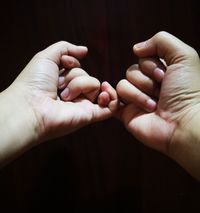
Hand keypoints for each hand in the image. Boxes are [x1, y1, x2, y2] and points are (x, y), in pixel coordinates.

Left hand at [0, 41, 116, 165]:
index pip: (78, 68)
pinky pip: (110, 107)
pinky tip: (105, 93)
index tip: (62, 65)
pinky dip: (112, 98)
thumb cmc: (34, 82)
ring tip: (64, 96)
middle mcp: (73, 95)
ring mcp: (82, 105)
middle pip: (87, 76)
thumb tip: (85, 50)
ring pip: (96, 85)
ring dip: (79, 85)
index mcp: (62, 83)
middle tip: (58, 86)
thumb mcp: (47, 56)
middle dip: (73, 76)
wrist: (30, 106)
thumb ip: (65, 48)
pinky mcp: (90, 116)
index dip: (72, 64)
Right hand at [116, 32, 199, 176]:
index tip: (165, 76)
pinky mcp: (127, 114)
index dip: (151, 65)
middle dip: (146, 80)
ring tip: (153, 106)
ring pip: (122, 84)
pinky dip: (114, 99)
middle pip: (132, 70)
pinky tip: (125, 103)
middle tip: (160, 92)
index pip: (143, 58)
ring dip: (139, 94)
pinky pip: (112, 100)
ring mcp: (137, 100)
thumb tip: (135, 48)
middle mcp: (149, 86)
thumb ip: (161, 40)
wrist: (181, 123)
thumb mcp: (183, 56)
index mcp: (161, 73)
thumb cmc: (187, 91)